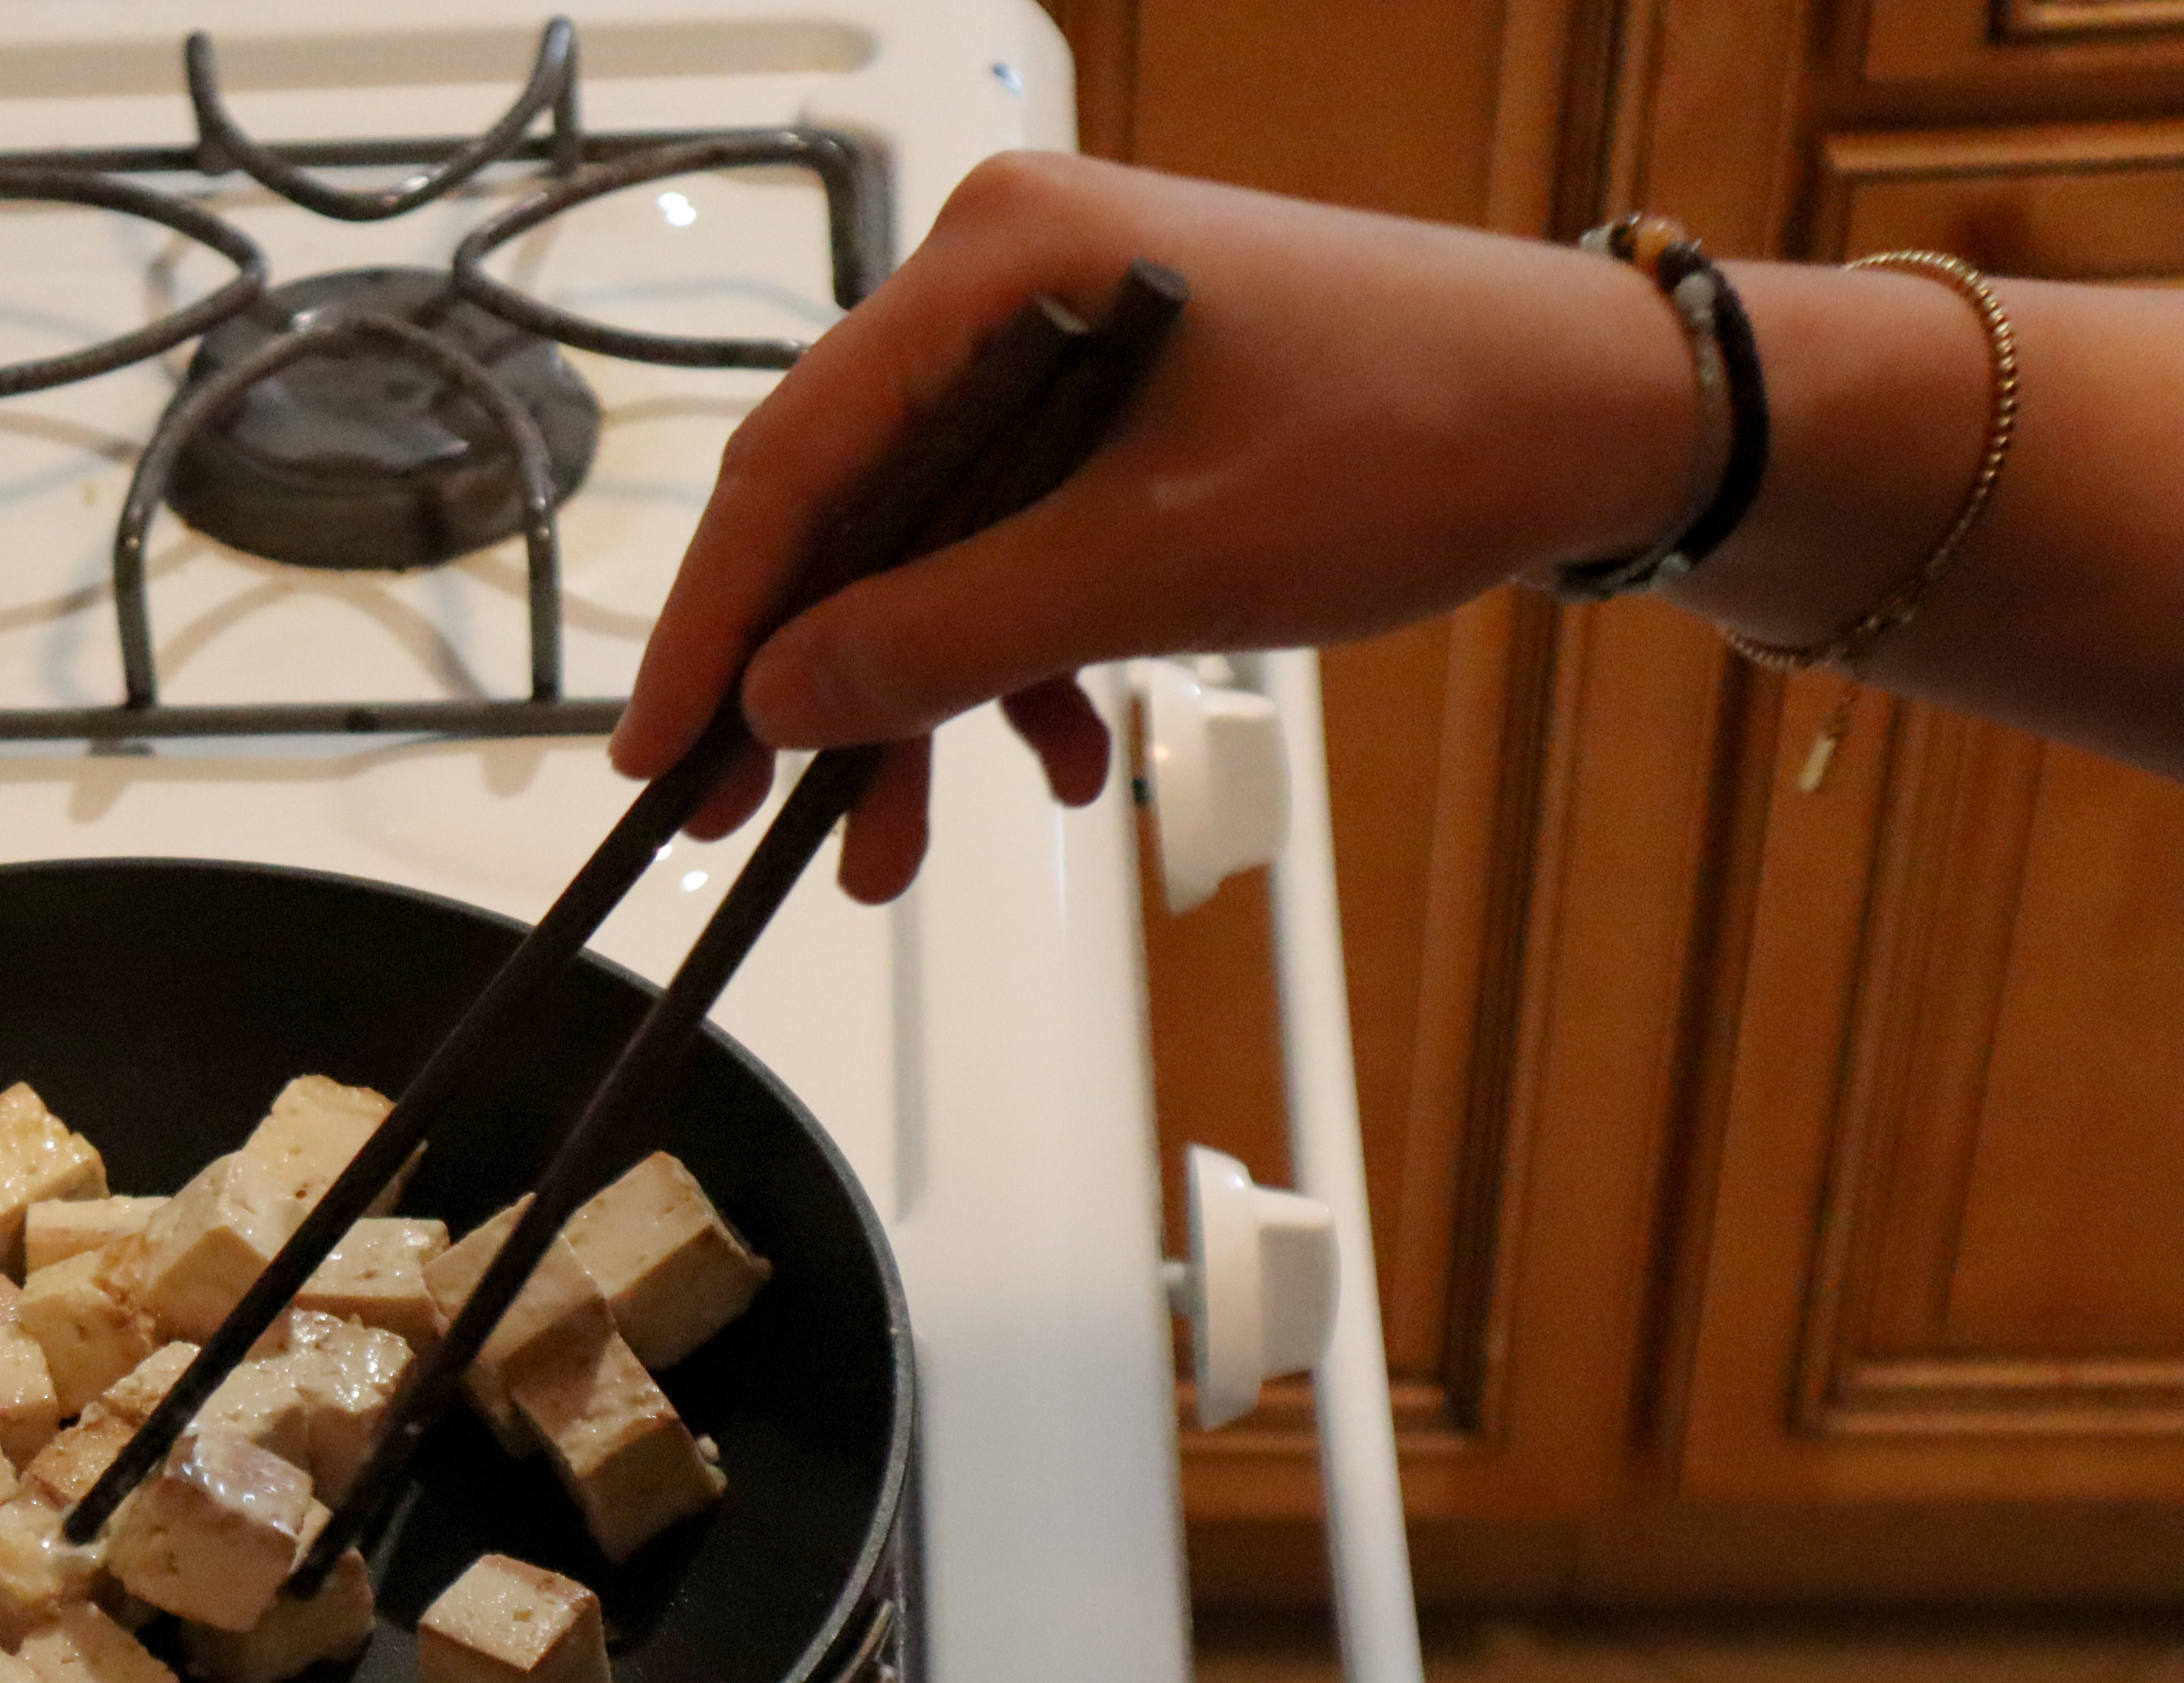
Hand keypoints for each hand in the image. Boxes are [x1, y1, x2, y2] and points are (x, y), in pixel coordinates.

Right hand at [611, 153, 1703, 896]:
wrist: (1598, 414)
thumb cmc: (1409, 442)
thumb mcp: (1150, 566)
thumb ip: (944, 637)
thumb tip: (776, 705)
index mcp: (996, 265)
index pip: (794, 463)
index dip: (711, 624)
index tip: (651, 756)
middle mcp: (1006, 283)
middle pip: (844, 512)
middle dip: (806, 688)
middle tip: (737, 827)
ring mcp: (1061, 343)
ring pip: (922, 551)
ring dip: (913, 703)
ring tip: (889, 850)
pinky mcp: (1113, 409)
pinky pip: (1009, 547)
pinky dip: (1015, 661)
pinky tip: (1061, 756)